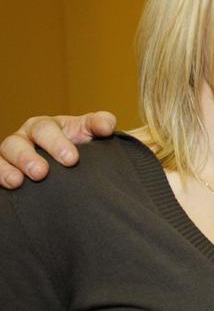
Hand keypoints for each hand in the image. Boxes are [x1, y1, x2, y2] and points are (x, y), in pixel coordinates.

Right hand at [0, 112, 116, 188]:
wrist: (70, 168)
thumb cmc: (81, 146)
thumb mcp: (91, 133)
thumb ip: (100, 125)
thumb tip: (106, 127)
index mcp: (48, 126)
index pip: (48, 129)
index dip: (58, 142)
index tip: (73, 159)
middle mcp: (27, 137)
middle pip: (23, 141)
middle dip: (32, 156)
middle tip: (45, 172)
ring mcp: (13, 154)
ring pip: (5, 154)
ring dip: (10, 167)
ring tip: (19, 182)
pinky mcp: (4, 169)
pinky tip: (9, 186)